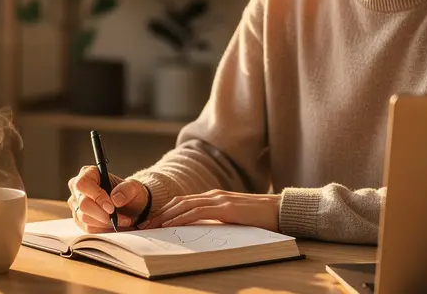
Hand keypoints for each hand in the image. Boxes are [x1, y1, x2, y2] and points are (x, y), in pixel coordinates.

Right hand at [67, 166, 148, 232]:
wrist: (129, 207)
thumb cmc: (129, 194)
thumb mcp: (134, 188)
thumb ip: (127, 190)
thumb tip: (115, 199)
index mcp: (88, 174)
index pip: (83, 184)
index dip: (97, 196)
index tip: (112, 207)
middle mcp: (78, 189)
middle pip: (83, 205)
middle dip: (104, 215)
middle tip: (122, 218)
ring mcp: (76, 205)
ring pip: (85, 219)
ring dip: (106, 223)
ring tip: (122, 220)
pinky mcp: (79, 220)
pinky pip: (88, 229)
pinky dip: (104, 229)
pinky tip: (114, 225)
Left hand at [140, 189, 280, 232]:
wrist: (281, 211)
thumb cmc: (260, 218)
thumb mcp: (234, 219)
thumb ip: (218, 220)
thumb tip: (201, 231)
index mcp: (215, 198)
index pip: (184, 202)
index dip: (167, 211)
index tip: (153, 222)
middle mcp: (214, 195)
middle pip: (179, 202)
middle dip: (160, 213)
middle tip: (145, 225)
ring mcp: (219, 200)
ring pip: (184, 205)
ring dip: (165, 216)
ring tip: (151, 226)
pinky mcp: (225, 208)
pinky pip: (197, 211)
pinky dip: (180, 218)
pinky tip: (170, 225)